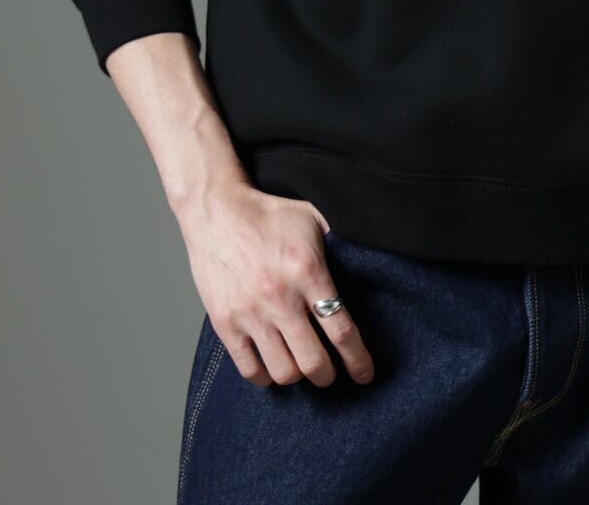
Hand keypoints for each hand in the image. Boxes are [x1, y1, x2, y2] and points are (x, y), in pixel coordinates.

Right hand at [173, 181, 376, 389]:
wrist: (216, 211)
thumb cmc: (269, 215)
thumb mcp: (313, 217)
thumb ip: (342, 239)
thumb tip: (372, 254)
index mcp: (307, 271)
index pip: (342, 330)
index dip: (358, 360)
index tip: (365, 375)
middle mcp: (280, 297)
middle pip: (314, 362)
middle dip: (327, 375)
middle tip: (330, 372)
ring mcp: (250, 312)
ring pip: (284, 372)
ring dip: (297, 375)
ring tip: (300, 364)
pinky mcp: (225, 322)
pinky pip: (250, 370)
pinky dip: (265, 376)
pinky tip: (271, 365)